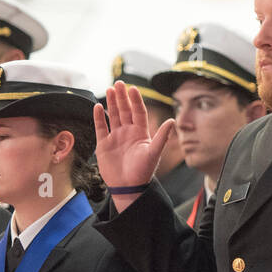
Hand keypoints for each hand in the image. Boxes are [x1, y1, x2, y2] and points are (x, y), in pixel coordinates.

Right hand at [93, 83, 174, 212]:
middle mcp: (128, 132)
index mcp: (141, 133)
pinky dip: (99, 117)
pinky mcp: (104, 144)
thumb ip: (162, 136)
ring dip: (111, 103)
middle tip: (119, 83)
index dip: (135, 100)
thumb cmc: (143, 172)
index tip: (132, 88)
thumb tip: (173, 120)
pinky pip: (101, 127)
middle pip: (125, 110)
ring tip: (110, 90)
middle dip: (122, 97)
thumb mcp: (154, 153)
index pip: (138, 112)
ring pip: (113, 116)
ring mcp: (116, 137)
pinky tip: (98, 106)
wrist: (128, 187)